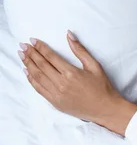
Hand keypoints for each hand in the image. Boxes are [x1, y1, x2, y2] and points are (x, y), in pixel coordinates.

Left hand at [18, 32, 136, 134]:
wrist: (105, 109)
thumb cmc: (102, 87)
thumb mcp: (94, 65)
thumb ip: (80, 50)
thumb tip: (69, 35)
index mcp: (71, 73)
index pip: (50, 57)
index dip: (40, 47)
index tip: (33, 40)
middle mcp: (61, 84)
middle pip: (41, 65)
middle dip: (31, 54)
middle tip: (23, 46)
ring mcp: (57, 94)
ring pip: (37, 77)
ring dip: (28, 65)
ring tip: (22, 56)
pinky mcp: (55, 103)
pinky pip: (39, 89)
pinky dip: (31, 80)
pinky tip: (28, 72)